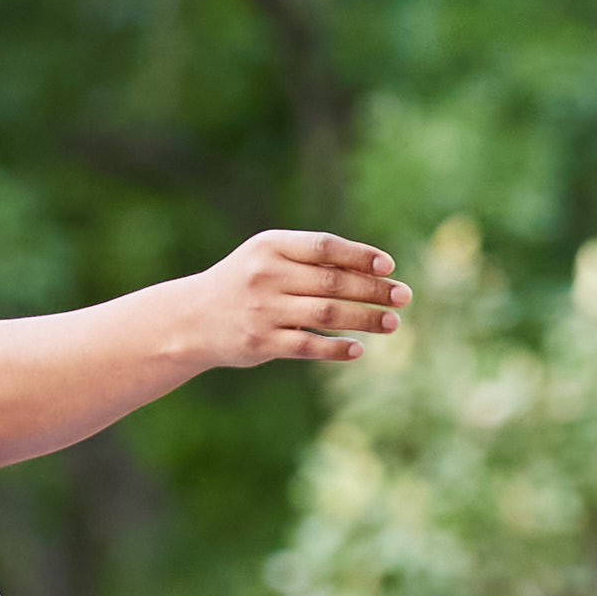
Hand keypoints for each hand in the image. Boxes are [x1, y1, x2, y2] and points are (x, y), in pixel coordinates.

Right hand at [196, 229, 407, 368]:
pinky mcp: (262, 342)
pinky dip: (337, 347)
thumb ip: (312, 262)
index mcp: (271, 246)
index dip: (360, 256)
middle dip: (373, 290)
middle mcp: (266, 275)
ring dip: (365, 318)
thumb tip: (372, 271)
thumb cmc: (245, 284)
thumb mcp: (269, 260)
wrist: (192, 319)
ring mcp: (263, 310)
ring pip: (326, 313)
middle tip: (404, 296)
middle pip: (333, 281)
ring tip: (392, 323)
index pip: (325, 246)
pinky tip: (358, 349)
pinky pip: (308, 345)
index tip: (389, 267)